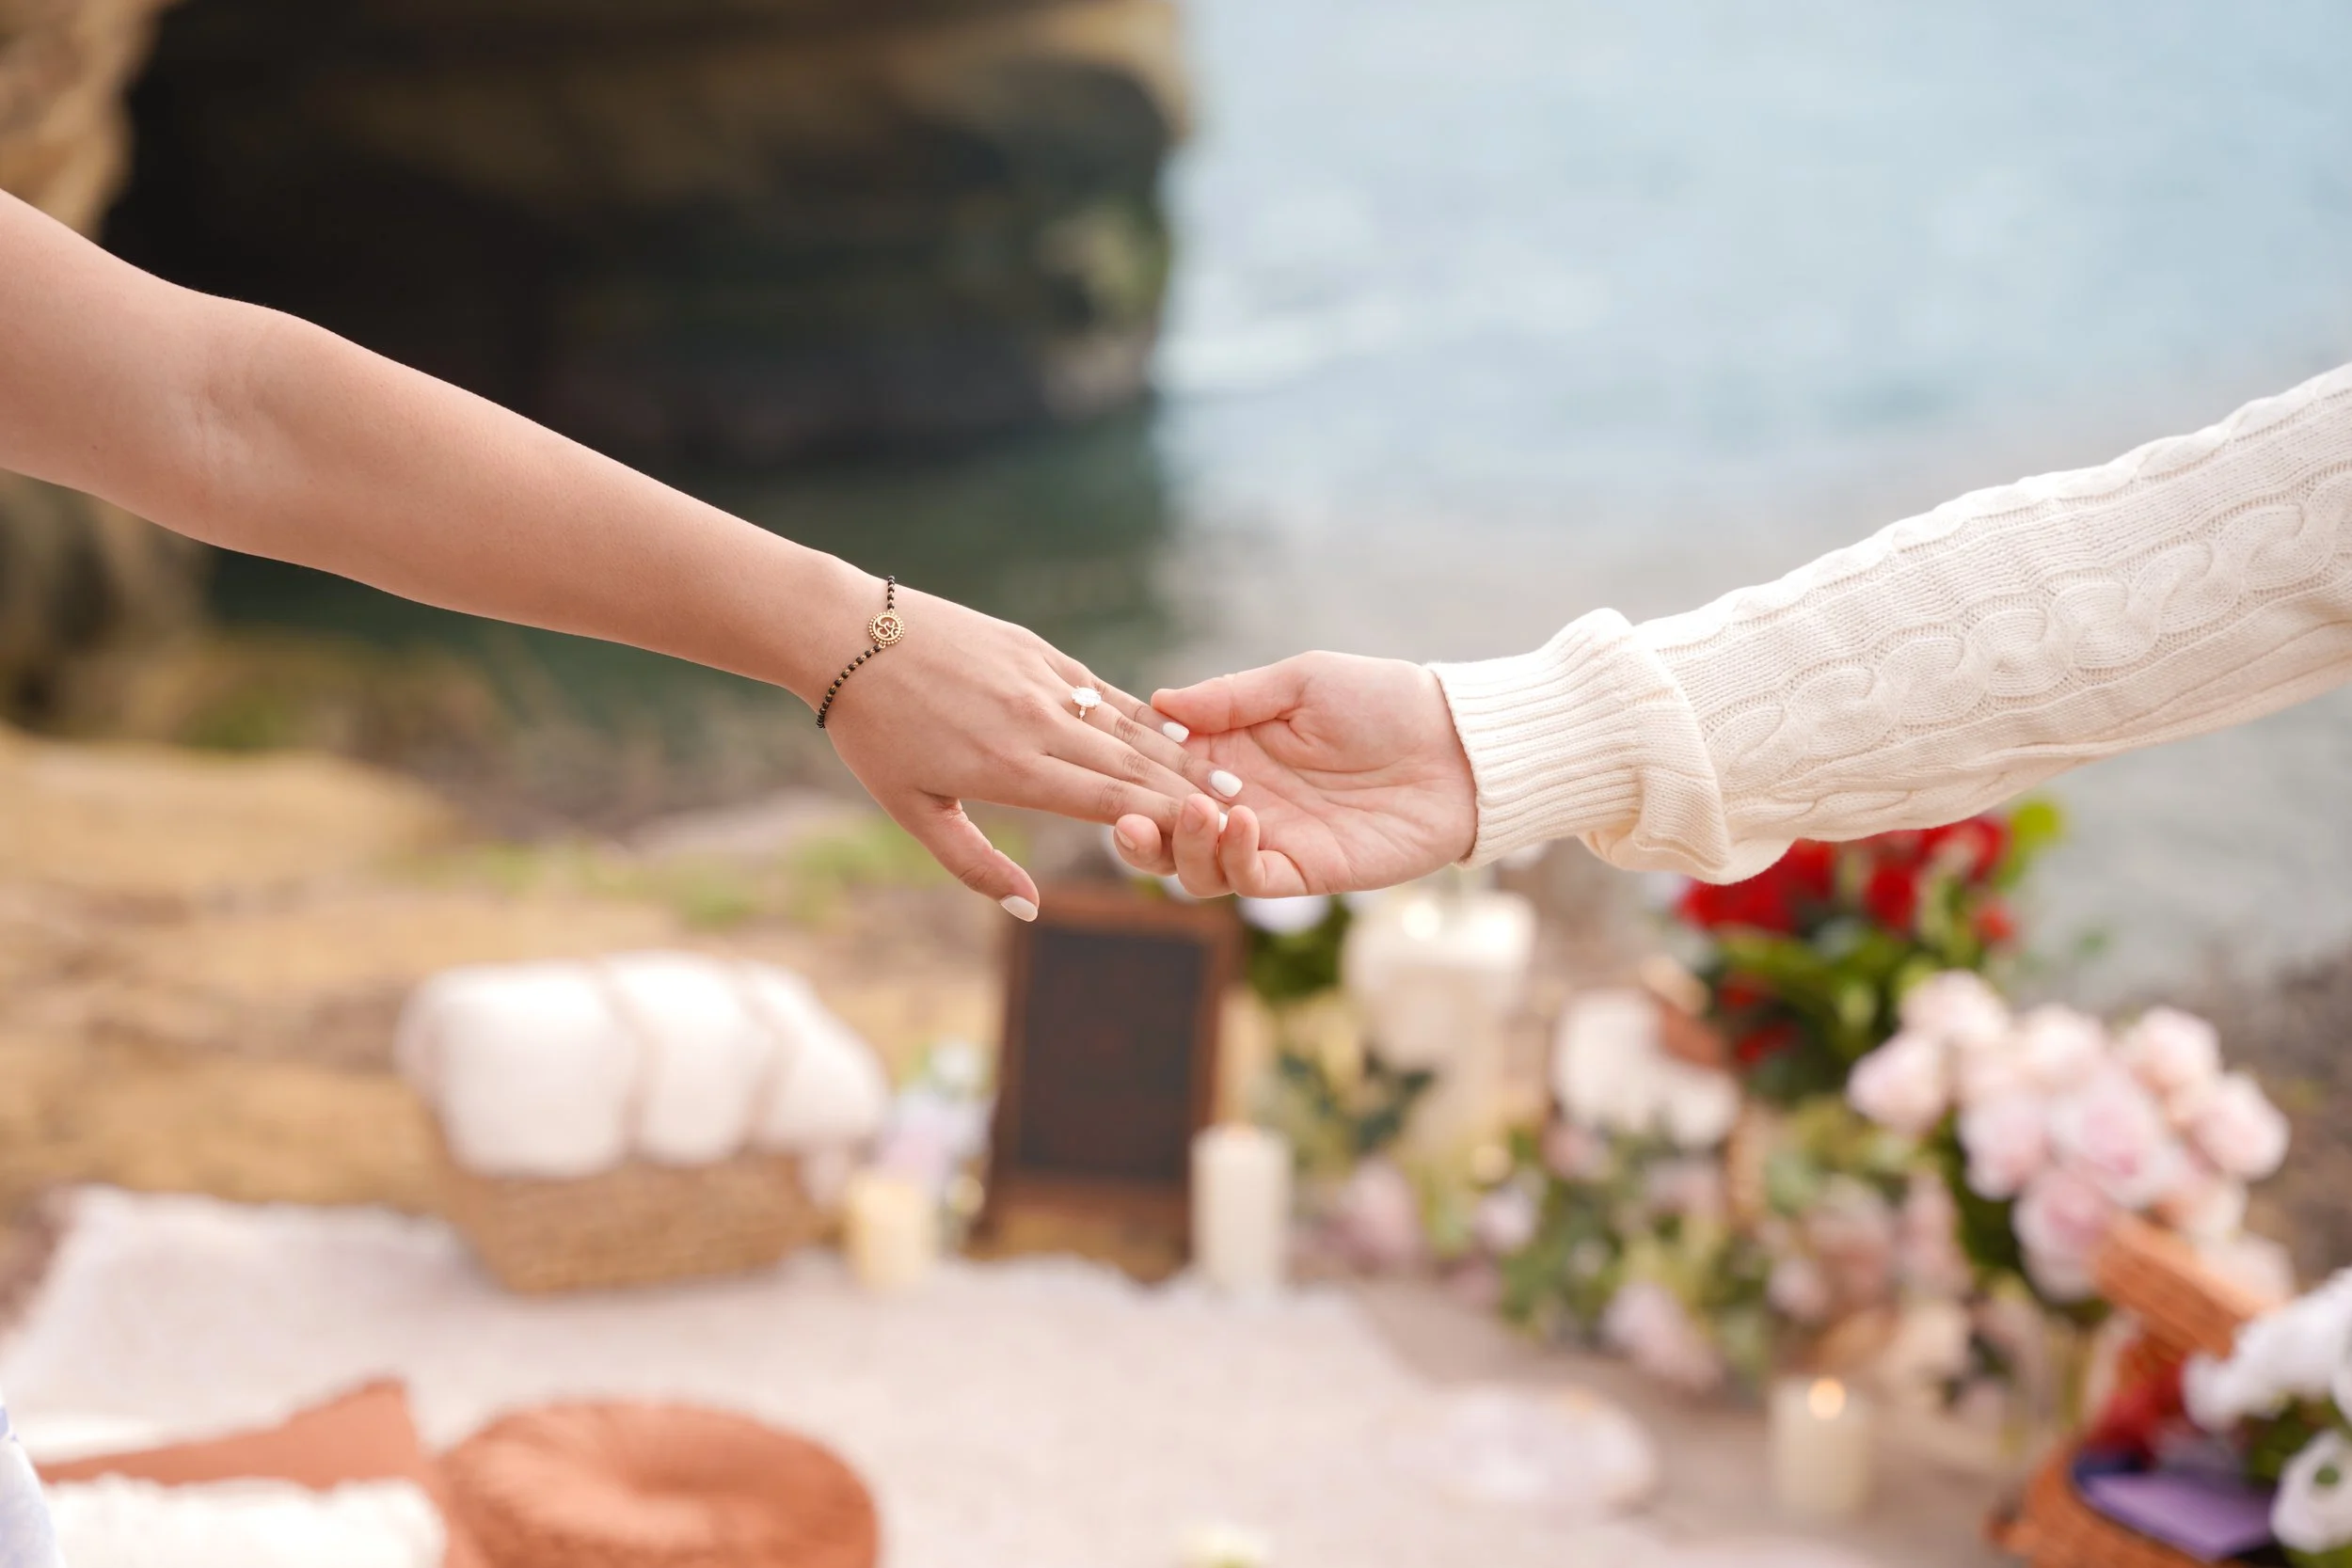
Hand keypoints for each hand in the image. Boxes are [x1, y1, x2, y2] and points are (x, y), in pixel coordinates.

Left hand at [820, 582, 1234, 916]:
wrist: (849, 636)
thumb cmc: (873, 733)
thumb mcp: (911, 811)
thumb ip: (974, 864)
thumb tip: (1031, 908)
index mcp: (1009, 768)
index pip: (1107, 800)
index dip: (1164, 819)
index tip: (1208, 835)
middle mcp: (1037, 722)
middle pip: (1131, 762)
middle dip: (1189, 788)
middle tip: (1242, 808)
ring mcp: (1041, 680)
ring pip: (1124, 723)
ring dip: (1177, 751)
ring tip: (1222, 773)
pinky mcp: (1037, 650)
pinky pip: (1100, 688)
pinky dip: (1140, 710)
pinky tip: (1171, 725)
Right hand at [1108, 652, 1475, 896]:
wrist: (1457, 746)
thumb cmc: (1384, 701)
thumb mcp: (1303, 681)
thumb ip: (1233, 697)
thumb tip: (1159, 700)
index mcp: (1228, 750)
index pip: (1159, 770)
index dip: (1131, 771)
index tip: (1111, 760)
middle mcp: (1238, 800)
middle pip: (1163, 832)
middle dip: (1135, 830)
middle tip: (1129, 815)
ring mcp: (1271, 840)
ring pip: (1196, 868)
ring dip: (1180, 847)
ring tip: (1191, 812)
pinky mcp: (1306, 871)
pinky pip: (1251, 880)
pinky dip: (1234, 858)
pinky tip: (1240, 821)